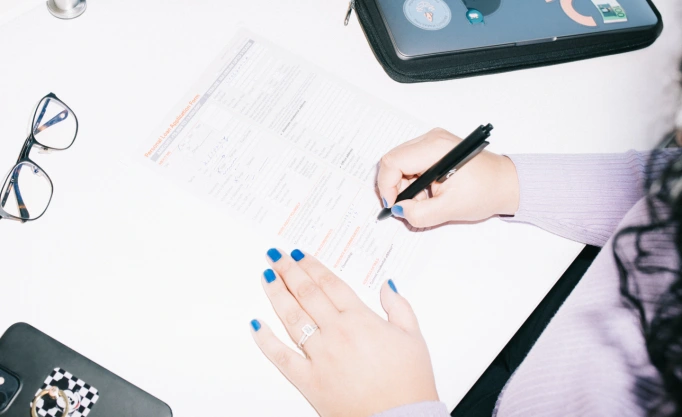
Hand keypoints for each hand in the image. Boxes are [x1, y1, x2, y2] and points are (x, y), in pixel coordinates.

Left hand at [251, 248, 437, 416]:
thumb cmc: (408, 383)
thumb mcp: (413, 338)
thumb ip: (399, 307)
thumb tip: (388, 284)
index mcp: (360, 319)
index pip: (329, 283)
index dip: (311, 265)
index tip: (299, 254)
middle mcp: (336, 333)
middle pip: (306, 293)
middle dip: (288, 270)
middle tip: (276, 255)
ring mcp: (319, 356)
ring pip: (291, 317)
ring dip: (275, 293)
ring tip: (266, 276)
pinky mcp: (308, 380)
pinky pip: (280, 357)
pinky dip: (265, 340)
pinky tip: (256, 324)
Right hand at [378, 128, 519, 227]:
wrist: (506, 183)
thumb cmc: (486, 191)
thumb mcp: (450, 209)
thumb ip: (420, 213)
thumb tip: (399, 209)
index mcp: (435, 148)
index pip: (393, 162)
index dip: (387, 186)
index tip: (394, 205)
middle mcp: (432, 139)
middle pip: (393, 160)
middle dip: (395, 186)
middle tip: (409, 205)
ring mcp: (433, 141)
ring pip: (400, 162)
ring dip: (405, 185)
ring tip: (424, 200)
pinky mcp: (435, 147)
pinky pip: (411, 162)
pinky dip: (412, 180)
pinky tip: (428, 192)